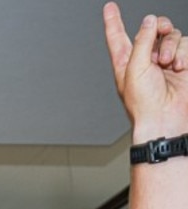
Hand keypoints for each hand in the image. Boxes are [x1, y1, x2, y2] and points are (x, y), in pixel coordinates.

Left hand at [103, 3, 187, 140]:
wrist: (165, 116)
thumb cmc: (144, 101)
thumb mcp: (135, 68)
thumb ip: (142, 41)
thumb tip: (149, 21)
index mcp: (125, 61)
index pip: (117, 36)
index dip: (113, 21)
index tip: (109, 7)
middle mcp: (145, 58)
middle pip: (152, 28)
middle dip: (159, 29)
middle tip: (161, 33)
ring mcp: (165, 60)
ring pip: (171, 35)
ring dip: (170, 46)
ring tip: (167, 64)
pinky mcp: (182, 62)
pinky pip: (185, 44)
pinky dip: (183, 53)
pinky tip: (179, 66)